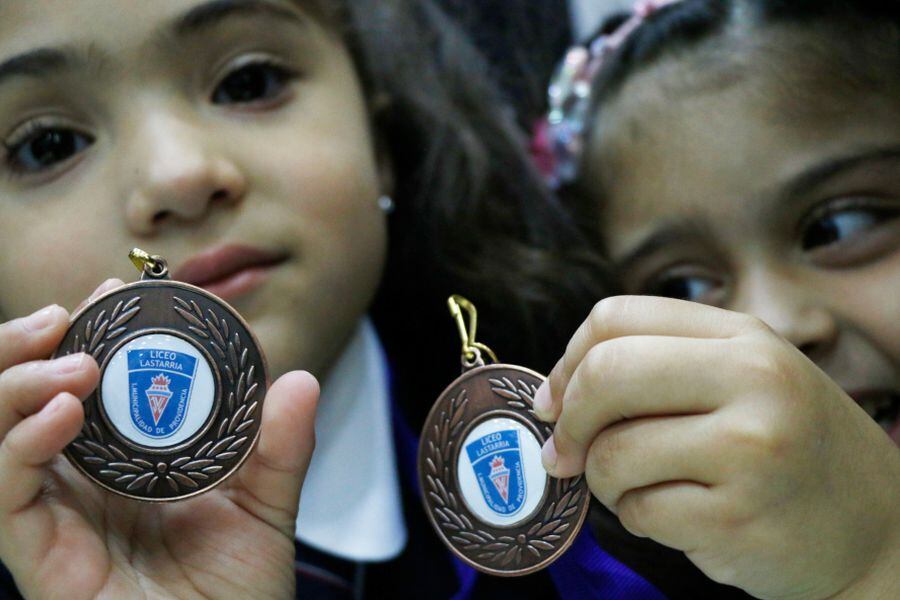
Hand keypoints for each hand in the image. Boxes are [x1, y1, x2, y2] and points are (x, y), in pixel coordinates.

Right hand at [0, 280, 318, 599]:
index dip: (94, 332)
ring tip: (74, 359)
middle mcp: (84, 482)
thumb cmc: (237, 594)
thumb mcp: (267, 510)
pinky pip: (8, 494)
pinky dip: (20, 445)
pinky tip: (60, 413)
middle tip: (70, 310)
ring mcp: (58, 515)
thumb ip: (282, 449)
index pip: (93, 383)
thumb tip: (301, 380)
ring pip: (0, 431)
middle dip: (36, 344)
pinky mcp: (41, 556)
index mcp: (130, 462)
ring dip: (21, 381)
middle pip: (28, 396)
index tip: (117, 291)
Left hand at [534, 296, 899, 599]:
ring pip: (613, 453)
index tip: (555, 401)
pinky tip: (682, 518)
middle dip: (569, 420)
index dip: (567, 361)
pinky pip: (639, 512)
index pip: (615, 318)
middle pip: (605, 374)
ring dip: (605, 481)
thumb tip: (553, 396)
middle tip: (566, 452)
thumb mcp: (742, 379)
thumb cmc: (789, 446)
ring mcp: (751, 449)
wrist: (879, 527)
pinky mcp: (739, 518)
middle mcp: (754, 380)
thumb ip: (655, 367)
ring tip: (644, 488)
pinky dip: (640, 519)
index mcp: (744, 336)